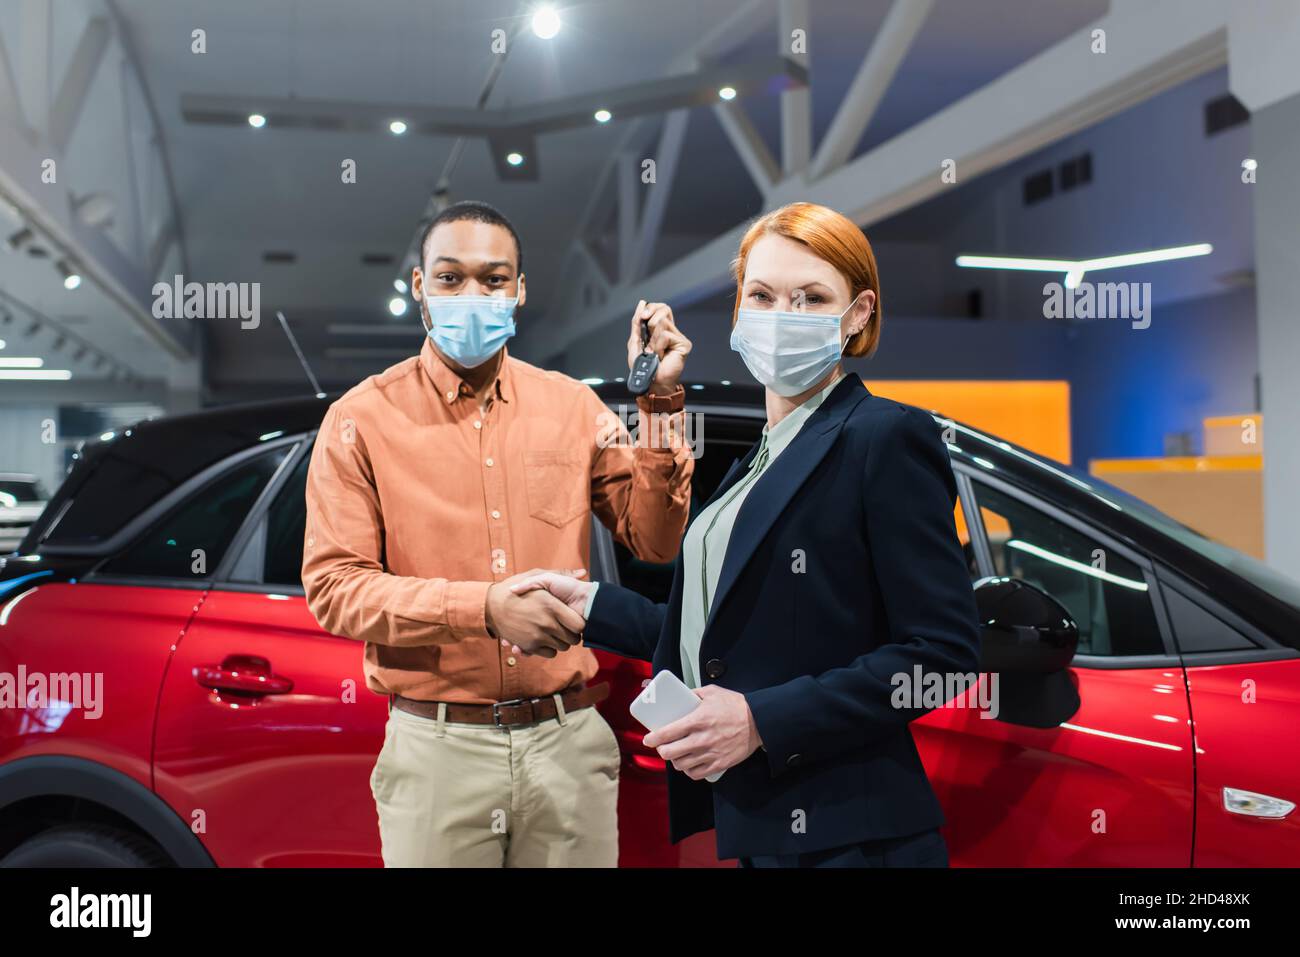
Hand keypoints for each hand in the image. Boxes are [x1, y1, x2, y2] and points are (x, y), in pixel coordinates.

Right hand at [485, 568, 586, 658]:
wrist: (490, 605)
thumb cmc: (516, 589)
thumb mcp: (538, 576)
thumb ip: (561, 573)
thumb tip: (582, 572)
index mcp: (551, 605)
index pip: (579, 625)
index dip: (578, 624)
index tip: (573, 619)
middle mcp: (546, 623)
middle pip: (573, 639)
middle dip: (571, 634)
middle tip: (565, 626)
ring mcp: (537, 636)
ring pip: (562, 647)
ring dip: (560, 641)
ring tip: (553, 631)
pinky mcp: (529, 646)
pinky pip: (550, 653)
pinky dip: (549, 648)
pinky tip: (544, 638)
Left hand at [626, 299, 690, 394]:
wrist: (650, 381)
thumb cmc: (643, 366)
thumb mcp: (635, 340)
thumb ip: (637, 322)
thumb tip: (642, 303)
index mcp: (661, 329)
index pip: (661, 307)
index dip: (652, 308)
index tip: (642, 317)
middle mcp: (671, 331)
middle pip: (664, 309)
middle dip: (650, 321)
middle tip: (647, 337)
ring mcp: (678, 337)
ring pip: (662, 323)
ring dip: (652, 340)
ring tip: (654, 352)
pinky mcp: (683, 344)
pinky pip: (665, 335)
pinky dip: (658, 346)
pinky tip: (660, 356)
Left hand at [642, 685, 762, 780]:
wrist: (759, 721)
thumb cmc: (736, 706)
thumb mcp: (712, 692)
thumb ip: (694, 693)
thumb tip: (680, 695)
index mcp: (698, 720)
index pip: (668, 733)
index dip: (653, 738)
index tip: (648, 739)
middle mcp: (702, 739)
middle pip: (671, 753)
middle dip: (662, 751)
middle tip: (662, 747)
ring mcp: (711, 753)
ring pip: (682, 765)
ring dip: (675, 761)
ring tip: (675, 755)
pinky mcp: (720, 763)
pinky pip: (697, 774)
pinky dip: (689, 771)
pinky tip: (689, 764)